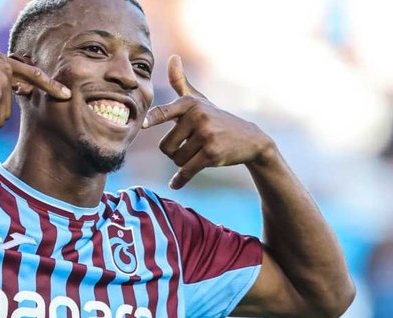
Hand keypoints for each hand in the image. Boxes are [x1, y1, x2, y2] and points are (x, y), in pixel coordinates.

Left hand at [142, 55, 275, 188]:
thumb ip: (181, 83)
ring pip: (176, 159)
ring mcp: (206, 135)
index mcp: (190, 105)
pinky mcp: (212, 153)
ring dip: (183, 163)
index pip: (166, 112)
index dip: (153, 120)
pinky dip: (180, 180)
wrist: (250, 139)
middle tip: (190, 147)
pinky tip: (175, 184)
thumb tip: (172, 57)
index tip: (142, 126)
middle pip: (166, 146)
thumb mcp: (200, 100)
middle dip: (174, 152)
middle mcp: (197, 117)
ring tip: (197, 154)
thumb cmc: (217, 118)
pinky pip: (187, 170)